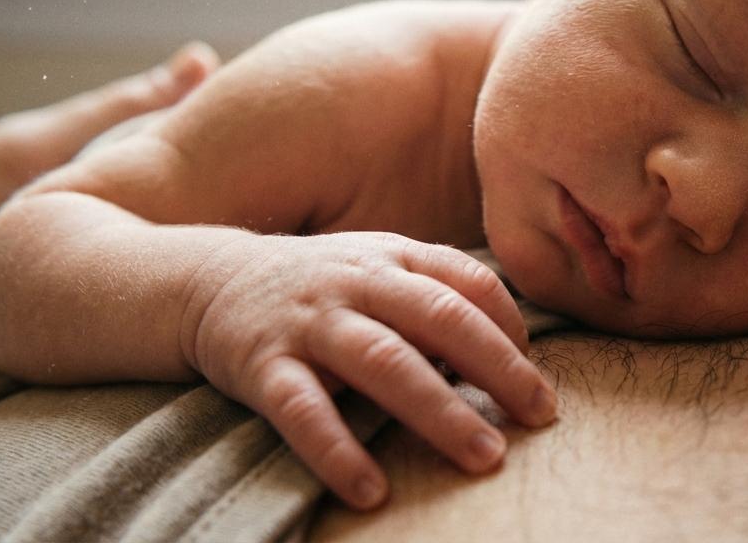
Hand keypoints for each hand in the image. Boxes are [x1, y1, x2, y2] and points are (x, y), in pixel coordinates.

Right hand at [184, 232, 557, 509]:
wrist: (208, 281)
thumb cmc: (321, 286)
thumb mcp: (380, 270)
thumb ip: (439, 298)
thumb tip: (512, 354)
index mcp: (394, 256)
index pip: (469, 282)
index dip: (511, 327)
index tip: (535, 378)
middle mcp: (358, 282)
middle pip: (440, 318)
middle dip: (498, 368)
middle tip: (539, 416)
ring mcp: (310, 322)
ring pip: (384, 362)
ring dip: (439, 412)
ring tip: (483, 456)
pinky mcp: (262, 365)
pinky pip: (303, 411)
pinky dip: (338, 450)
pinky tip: (371, 490)